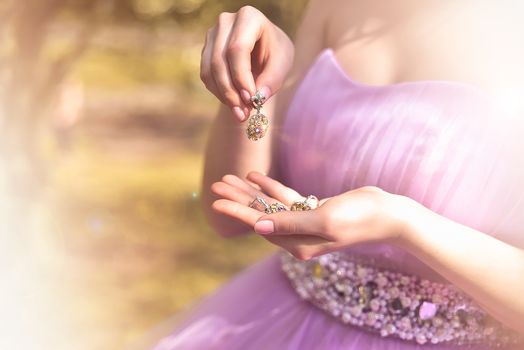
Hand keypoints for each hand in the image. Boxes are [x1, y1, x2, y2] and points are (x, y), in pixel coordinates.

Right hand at [200, 6, 293, 120]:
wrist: (265, 51)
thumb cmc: (276, 54)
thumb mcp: (282, 64)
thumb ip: (273, 79)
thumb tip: (258, 98)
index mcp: (249, 17)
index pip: (238, 49)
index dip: (241, 76)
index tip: (251, 99)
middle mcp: (226, 22)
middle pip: (220, 60)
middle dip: (231, 90)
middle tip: (243, 113)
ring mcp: (212, 35)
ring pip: (210, 70)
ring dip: (224, 95)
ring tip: (241, 113)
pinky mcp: (206, 50)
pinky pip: (206, 76)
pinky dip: (219, 93)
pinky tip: (234, 103)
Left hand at [211, 172, 410, 259]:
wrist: (387, 213)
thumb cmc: (359, 217)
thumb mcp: (324, 219)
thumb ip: (290, 224)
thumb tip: (257, 226)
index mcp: (298, 245)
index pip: (259, 225)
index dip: (236, 212)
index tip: (215, 202)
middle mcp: (297, 237)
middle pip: (259, 215)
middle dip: (237, 200)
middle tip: (215, 184)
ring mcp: (304, 224)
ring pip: (269, 205)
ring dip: (249, 192)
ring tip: (228, 177)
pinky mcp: (312, 211)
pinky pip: (285, 198)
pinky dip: (271, 188)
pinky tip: (255, 177)